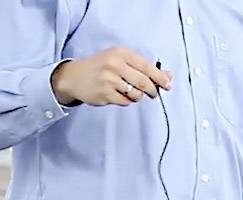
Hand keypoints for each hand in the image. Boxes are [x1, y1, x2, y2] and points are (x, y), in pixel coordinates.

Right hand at [51, 47, 172, 106]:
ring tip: (130, 92)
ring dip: (138, 96)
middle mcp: (115, 64)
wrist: (74, 76)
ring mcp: (109, 80)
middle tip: (153, 93)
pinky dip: (127, 101)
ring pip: (136, 94)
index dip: (160, 77)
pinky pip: (126, 102)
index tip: (168, 84)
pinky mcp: (105, 94)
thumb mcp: (120, 60)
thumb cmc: (101, 67)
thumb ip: (143, 67)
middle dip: (152, 90)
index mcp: (121, 53)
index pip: (147, 66)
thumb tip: (168, 75)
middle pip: (144, 82)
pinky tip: (119, 95)